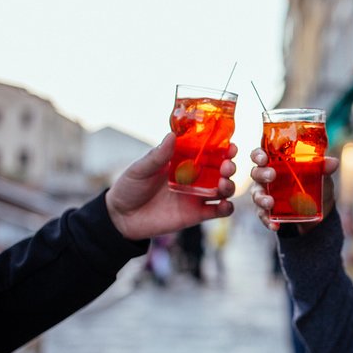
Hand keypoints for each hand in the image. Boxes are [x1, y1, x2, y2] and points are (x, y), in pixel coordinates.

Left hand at [106, 133, 236, 239]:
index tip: (229, 145)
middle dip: (229, 166)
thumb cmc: (130, 188)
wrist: (122, 217)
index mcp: (184, 161)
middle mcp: (195, 177)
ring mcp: (197, 196)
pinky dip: (226, 208)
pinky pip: (218, 212)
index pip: (208, 151)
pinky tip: (224, 205)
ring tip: (223, 184)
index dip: (222, 147)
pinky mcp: (197, 214)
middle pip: (221, 170)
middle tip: (227, 165)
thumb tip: (171, 136)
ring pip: (224, 189)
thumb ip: (158, 156)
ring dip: (230, 185)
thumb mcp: (141, 169)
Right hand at [249, 147, 338, 232]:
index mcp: (276, 162)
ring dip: (261, 198)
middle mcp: (267, 177)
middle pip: (256, 172)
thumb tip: (333, 163)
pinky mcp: (268, 211)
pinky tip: (275, 225)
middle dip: (261, 174)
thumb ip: (324, 168)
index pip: (261, 154)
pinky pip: (263, 215)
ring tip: (270, 203)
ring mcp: (266, 194)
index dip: (258, 154)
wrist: (319, 210)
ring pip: (256, 194)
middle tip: (271, 176)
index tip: (263, 157)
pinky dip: (268, 220)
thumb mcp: (321, 176)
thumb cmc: (315, 184)